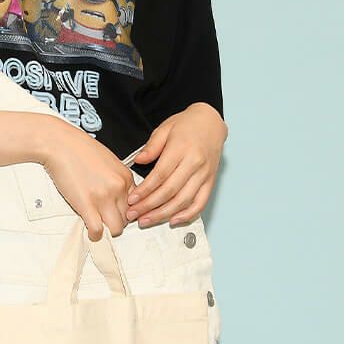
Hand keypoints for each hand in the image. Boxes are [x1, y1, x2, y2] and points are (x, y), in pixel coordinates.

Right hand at [37, 117, 135, 240]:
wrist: (59, 144)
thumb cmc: (78, 149)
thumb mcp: (108, 161)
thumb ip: (116, 179)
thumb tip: (117, 195)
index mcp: (125, 177)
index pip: (136, 204)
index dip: (126, 211)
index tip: (117, 212)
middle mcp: (118, 188)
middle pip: (128, 218)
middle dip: (117, 220)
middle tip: (106, 219)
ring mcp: (103, 197)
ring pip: (117, 228)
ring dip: (108, 230)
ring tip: (99, 225)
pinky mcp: (86, 205)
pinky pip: (98, 230)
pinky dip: (95, 234)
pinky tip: (91, 231)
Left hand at [125, 104, 227, 226]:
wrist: (211, 122)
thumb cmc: (186, 125)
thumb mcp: (165, 128)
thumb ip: (152, 146)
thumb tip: (138, 161)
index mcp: (181, 149)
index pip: (160, 175)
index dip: (145, 191)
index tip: (132, 200)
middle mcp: (194, 163)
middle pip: (170, 191)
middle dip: (149, 206)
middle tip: (134, 215)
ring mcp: (204, 174)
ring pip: (183, 200)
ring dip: (164, 214)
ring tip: (147, 220)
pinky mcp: (211, 181)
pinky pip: (200, 202)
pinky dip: (188, 215)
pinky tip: (173, 220)